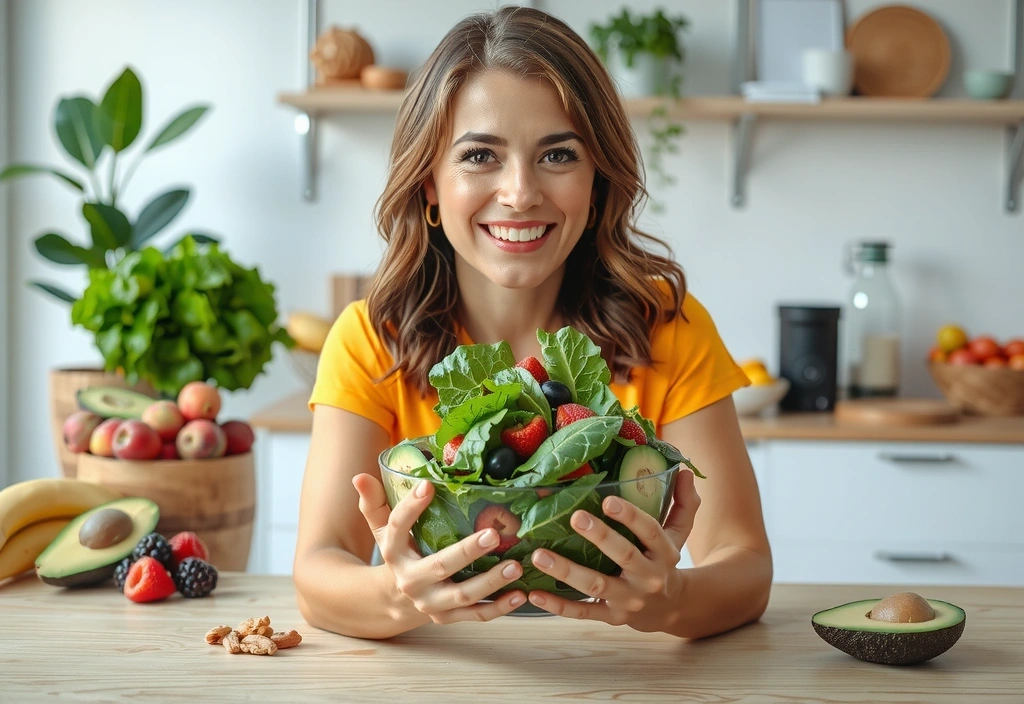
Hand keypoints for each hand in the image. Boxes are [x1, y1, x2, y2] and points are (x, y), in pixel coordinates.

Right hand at [352, 473, 526, 623]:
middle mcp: (410, 580)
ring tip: (515, 565)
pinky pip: (476, 616)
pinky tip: (520, 594)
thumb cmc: (397, 553)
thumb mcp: (381, 529)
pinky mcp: (448, 617)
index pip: (397, 528)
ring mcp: (430, 603)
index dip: (411, 507)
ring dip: (490, 582)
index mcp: (393, 552)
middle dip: (467, 552)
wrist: (390, 602)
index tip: (428, 485)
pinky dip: (499, 608)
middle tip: (494, 534)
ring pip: (462, 596)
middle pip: (439, 566)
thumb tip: (360, 476)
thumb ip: (374, 503)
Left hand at [525, 469, 700, 630]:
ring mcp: (628, 600)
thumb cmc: (666, 562)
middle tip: (574, 517)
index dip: (630, 516)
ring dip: (566, 571)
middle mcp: (648, 577)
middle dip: (599, 536)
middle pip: (623, 556)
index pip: (650, 532)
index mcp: (664, 553)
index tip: (607, 500)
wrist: (672, 610)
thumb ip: (684, 503)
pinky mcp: (611, 617)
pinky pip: (583, 612)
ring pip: (596, 586)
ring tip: (538, 555)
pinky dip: (559, 606)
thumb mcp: (679, 534)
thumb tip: (685, 470)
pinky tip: (534, 593)